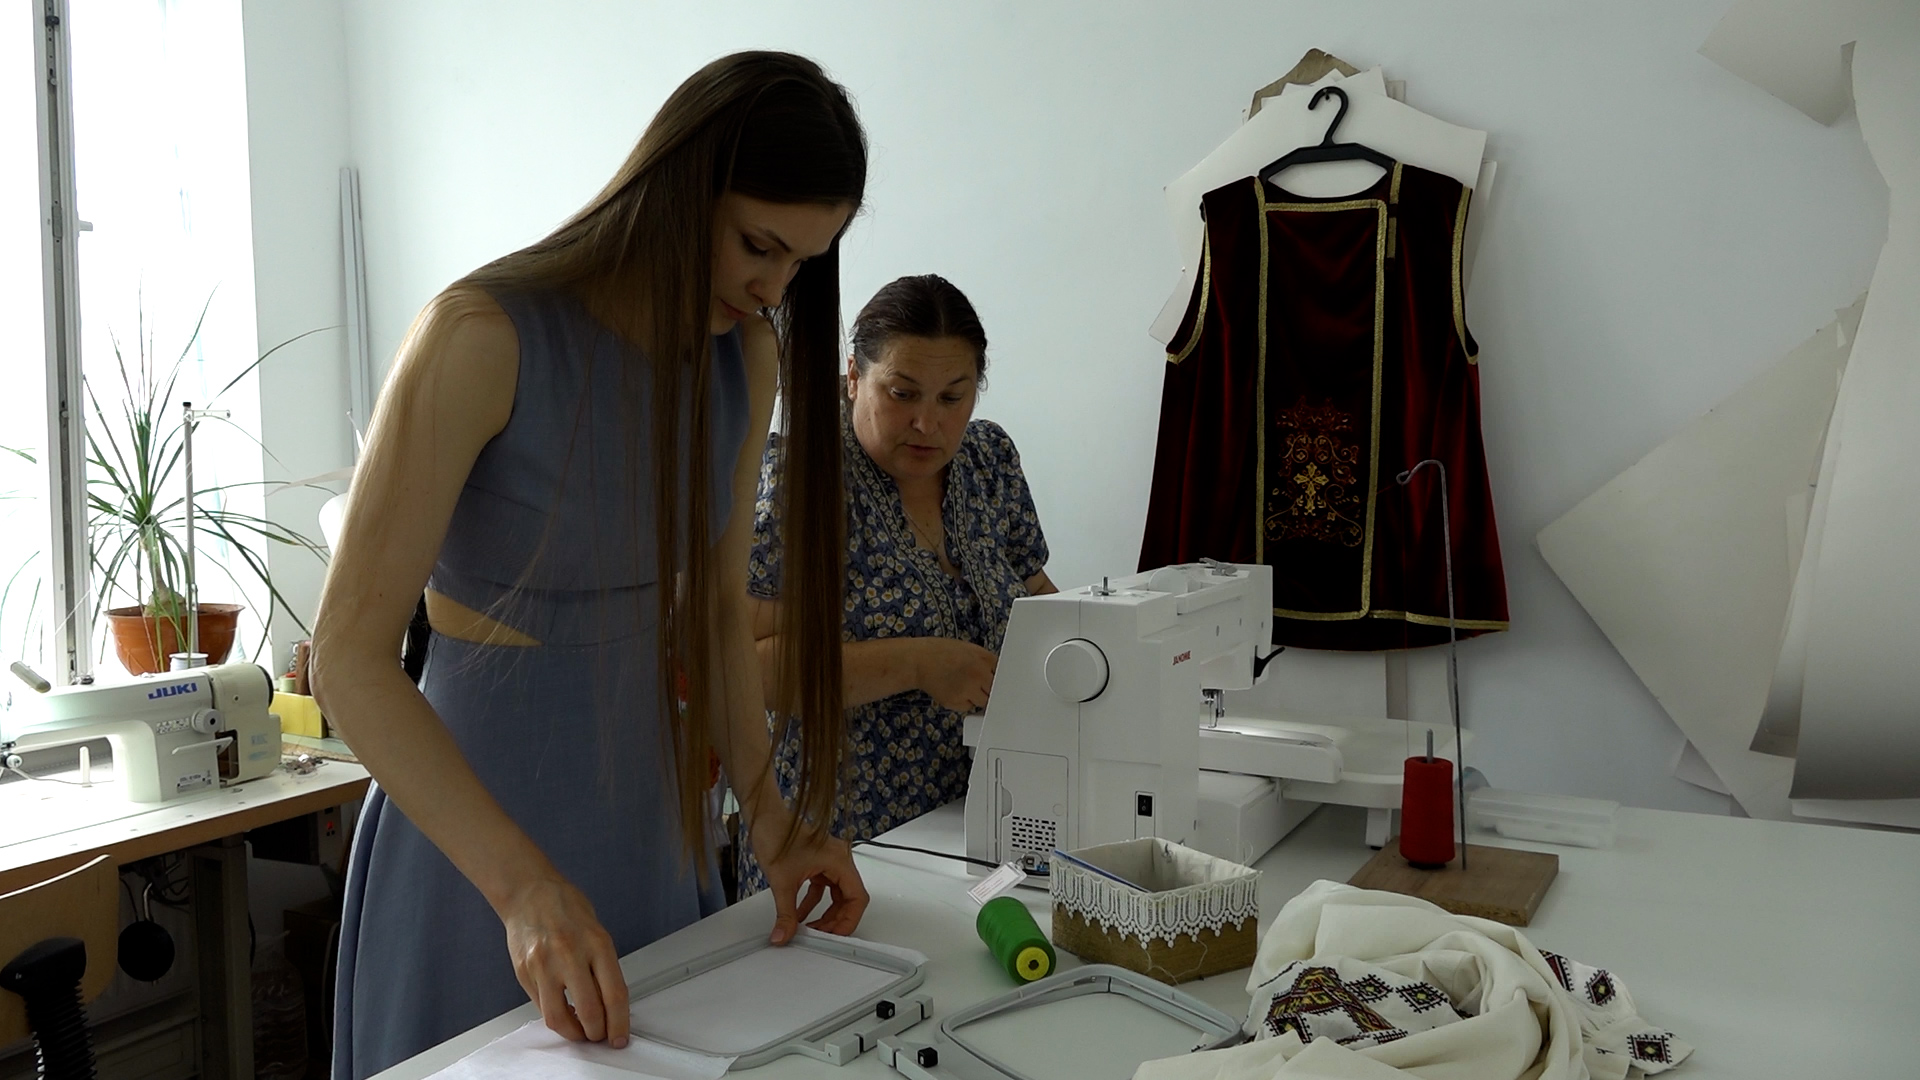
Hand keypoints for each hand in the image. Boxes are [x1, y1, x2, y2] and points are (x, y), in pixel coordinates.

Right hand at [496, 874, 629, 1046]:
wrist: (530, 893)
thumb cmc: (566, 908)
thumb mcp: (597, 932)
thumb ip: (604, 968)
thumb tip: (611, 1005)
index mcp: (597, 943)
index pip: (615, 994)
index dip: (620, 1023)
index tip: (620, 1036)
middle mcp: (570, 955)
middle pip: (589, 1012)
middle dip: (598, 1033)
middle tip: (601, 1036)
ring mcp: (544, 965)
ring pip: (559, 1018)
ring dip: (574, 1032)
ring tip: (581, 1031)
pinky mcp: (525, 973)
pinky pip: (541, 1007)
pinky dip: (555, 1016)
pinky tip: (564, 1012)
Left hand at [751, 812, 869, 943]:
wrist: (763, 817)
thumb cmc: (777, 834)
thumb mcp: (782, 882)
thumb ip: (785, 914)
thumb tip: (783, 935)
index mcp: (840, 861)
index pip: (857, 898)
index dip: (848, 921)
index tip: (835, 937)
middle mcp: (839, 860)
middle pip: (848, 899)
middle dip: (835, 920)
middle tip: (821, 937)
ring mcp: (828, 861)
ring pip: (835, 895)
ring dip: (824, 914)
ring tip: (811, 930)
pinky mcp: (817, 862)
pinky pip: (822, 888)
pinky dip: (812, 903)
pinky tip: (799, 915)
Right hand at [914, 638, 997, 711]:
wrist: (919, 661)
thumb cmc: (943, 652)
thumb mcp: (970, 650)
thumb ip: (986, 662)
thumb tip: (999, 677)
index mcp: (984, 659)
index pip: (1004, 676)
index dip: (1002, 680)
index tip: (1001, 684)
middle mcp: (979, 675)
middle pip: (996, 691)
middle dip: (990, 690)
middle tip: (981, 686)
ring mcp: (968, 690)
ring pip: (984, 702)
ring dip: (978, 697)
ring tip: (964, 686)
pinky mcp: (956, 702)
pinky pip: (968, 707)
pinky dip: (965, 702)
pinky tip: (954, 691)